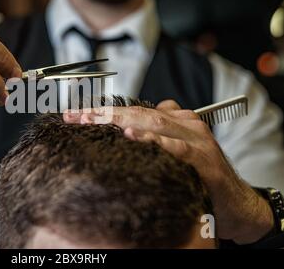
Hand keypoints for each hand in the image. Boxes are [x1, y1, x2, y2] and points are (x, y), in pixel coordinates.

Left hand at [63, 100, 273, 243]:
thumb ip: (157, 135)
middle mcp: (186, 123)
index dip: (105, 110)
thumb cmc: (200, 177)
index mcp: (176, 119)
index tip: (76, 114)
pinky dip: (155, 140)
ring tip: (94, 120)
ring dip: (120, 120)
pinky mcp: (204, 159)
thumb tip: (126, 126)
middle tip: (77, 116)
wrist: (237, 203)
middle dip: (105, 113)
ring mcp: (196, 139)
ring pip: (154, 122)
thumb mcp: (176, 151)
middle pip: (139, 112)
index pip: (135, 109)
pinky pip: (176, 147)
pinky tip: (133, 136)